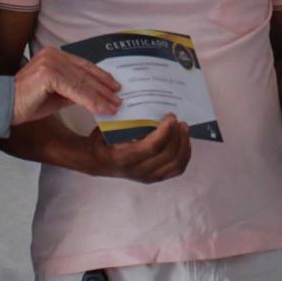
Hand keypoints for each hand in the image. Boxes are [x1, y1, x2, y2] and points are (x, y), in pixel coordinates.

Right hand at [11, 46, 120, 124]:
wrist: (4, 107)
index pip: (84, 65)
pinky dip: (90, 101)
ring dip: (101, 97)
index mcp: (55, 54)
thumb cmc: (28, 101)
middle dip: (105, 88)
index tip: (115, 87)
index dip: (101, 77)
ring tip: (114, 107)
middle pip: (86, 73)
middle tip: (119, 100)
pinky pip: (75, 90)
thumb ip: (74, 90)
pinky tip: (101, 109)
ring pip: (83, 82)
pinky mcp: (48, 74)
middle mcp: (53, 54)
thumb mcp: (57, 94)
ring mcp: (50, 62)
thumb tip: (96, 96)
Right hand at [61, 113, 192, 182]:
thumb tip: (148, 102)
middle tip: (179, 120)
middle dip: (178, 135)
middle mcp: (137, 171)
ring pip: (176, 163)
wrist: (97, 161)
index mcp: (124, 158)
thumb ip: (126, 119)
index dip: (165, 131)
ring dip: (184, 144)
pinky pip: (177, 169)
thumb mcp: (109, 127)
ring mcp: (148, 177)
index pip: (151, 147)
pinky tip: (184, 141)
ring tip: (183, 128)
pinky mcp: (155, 178)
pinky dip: (184, 154)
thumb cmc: (103, 140)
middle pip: (168, 154)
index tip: (171, 116)